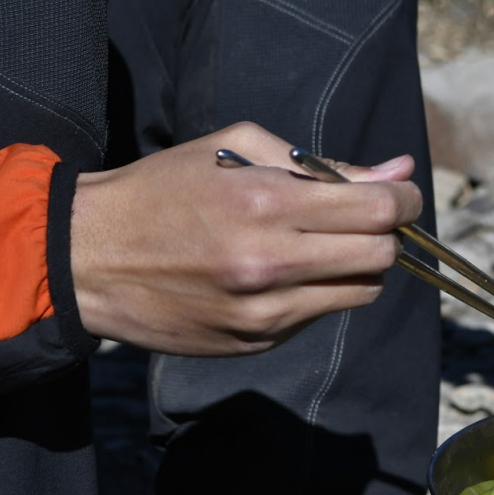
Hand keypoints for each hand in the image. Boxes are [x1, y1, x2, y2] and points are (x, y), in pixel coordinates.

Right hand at [70, 122, 421, 355]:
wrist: (89, 258)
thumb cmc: (163, 190)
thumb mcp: (235, 150)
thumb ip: (321, 164)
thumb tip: (396, 171)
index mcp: (264, 205)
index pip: (379, 211)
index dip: (404, 200)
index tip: (401, 194)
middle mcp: (269, 265)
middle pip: (381, 258)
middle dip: (386, 233)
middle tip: (365, 217)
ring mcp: (263, 314)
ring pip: (360, 293)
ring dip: (356, 266)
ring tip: (319, 243)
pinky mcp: (255, 345)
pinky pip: (319, 316)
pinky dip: (318, 292)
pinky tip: (282, 272)